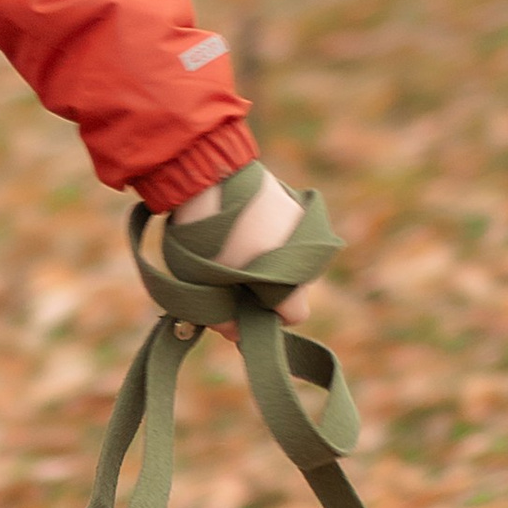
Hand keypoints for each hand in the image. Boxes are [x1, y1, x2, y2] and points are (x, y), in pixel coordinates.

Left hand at [173, 167, 312, 327]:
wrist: (207, 174)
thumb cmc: (202, 236)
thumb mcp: (202, 286)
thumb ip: (222, 317)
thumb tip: (237, 333)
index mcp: (289, 280)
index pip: (294, 315)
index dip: (267, 317)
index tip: (242, 306)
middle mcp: (306, 255)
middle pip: (292, 287)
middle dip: (266, 288)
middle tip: (230, 276)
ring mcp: (305, 227)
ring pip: (291, 258)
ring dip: (270, 260)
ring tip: (235, 244)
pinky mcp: (297, 202)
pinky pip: (288, 233)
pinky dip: (271, 235)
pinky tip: (244, 224)